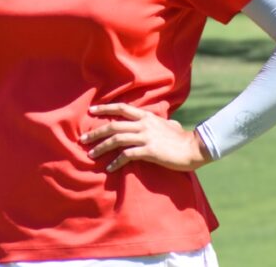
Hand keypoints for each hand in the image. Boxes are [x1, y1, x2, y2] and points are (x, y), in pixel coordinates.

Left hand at [80, 103, 211, 172]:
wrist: (193, 148)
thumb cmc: (180, 138)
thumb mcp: (166, 124)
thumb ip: (156, 122)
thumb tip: (157, 120)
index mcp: (146, 116)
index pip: (121, 108)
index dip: (105, 108)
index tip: (91, 111)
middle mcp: (143, 124)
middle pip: (113, 125)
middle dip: (96, 132)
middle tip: (82, 139)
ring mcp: (145, 137)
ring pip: (117, 139)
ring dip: (101, 147)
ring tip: (91, 154)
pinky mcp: (149, 151)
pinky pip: (127, 155)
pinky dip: (116, 161)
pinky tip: (110, 167)